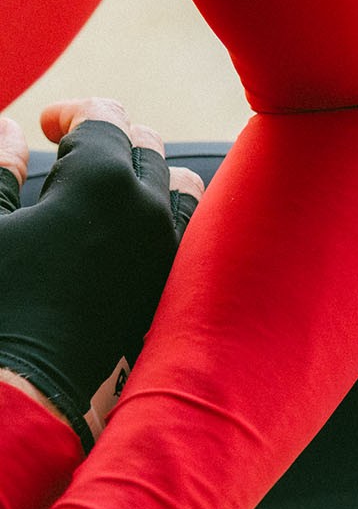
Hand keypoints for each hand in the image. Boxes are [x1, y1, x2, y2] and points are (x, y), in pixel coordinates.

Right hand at [0, 98, 203, 448]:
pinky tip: (134, 236)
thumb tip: (10, 131)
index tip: (47, 127)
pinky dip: (166, 222)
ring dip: (149, 178)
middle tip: (74, 156)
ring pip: (180, 189)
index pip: (103, 118)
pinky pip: (189, 238)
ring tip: (114, 192)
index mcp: (102, 180)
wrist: (31, 394)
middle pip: (146, 148)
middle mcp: (150, 209)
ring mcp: (170, 253)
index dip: (72, 113)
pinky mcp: (175, 291)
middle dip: (109, 142)